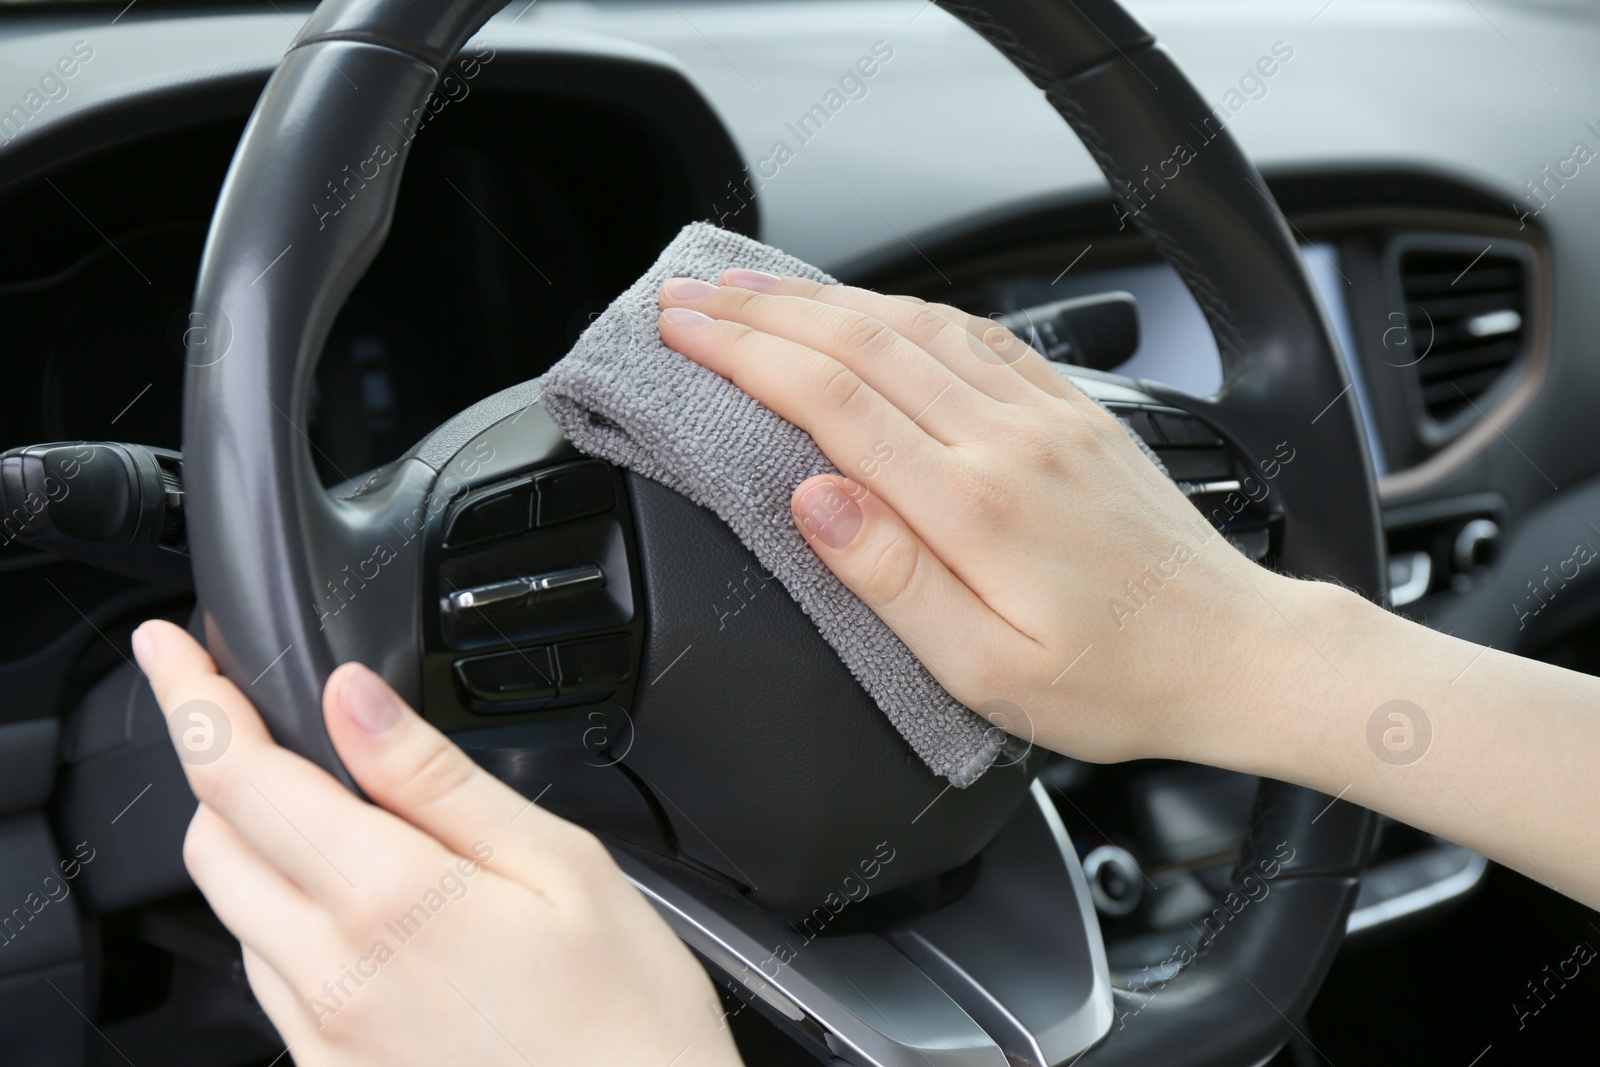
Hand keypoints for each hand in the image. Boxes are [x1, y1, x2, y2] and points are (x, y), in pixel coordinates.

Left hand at [133, 620, 741, 1066]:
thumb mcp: (561, 865)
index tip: (168, 648)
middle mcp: (331, 977)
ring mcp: (323, 1041)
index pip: (240, 776)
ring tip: (345, 824)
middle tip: (270, 725)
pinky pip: (273, 984)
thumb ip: (439, 781)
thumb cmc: (628, 1023)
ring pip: (236, 914)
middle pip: (213, 843)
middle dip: (222, 767)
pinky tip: (369, 917)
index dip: (191, 697)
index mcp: (387, 899)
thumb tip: (356, 699)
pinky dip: (290, 925)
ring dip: (257, 848)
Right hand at [657, 271, 1316, 763]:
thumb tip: (813, 500)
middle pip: (861, 343)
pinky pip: (976, 335)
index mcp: (973, 503)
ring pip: (914, 325)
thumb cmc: (1113, 680)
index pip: (832, 398)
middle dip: (761, 313)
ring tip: (755, 291)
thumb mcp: (986, 672)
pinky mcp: (1072, 413)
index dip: (744, 355)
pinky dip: (906, 310)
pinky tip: (876, 309)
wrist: (1233, 653)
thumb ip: (893, 579)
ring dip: (824, 300)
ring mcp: (1045, 415)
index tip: (681, 331)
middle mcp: (1007, 437)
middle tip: (689, 298)